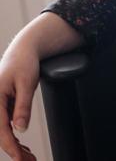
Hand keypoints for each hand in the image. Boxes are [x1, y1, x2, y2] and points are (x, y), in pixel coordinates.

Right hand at [0, 42, 39, 160]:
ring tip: (28, 157)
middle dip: (12, 150)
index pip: (1, 128)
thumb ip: (23, 106)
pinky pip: (5, 127)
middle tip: (28, 160)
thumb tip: (20, 129)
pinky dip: (14, 138)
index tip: (19, 158)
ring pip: (2, 132)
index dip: (10, 146)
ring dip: (13, 147)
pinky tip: (23, 148)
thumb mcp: (27, 82)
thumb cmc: (23, 63)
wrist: (22, 51)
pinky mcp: (2, 108)